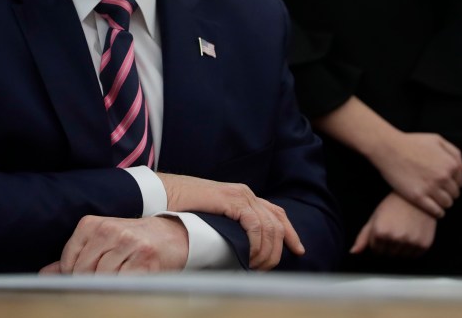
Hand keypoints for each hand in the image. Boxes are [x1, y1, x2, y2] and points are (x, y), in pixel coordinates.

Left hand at [40, 215, 187, 273]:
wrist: (171, 234)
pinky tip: (128, 279)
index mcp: (92, 224)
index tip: (82, 277)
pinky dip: (123, 286)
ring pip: (102, 279)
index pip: (69, 259)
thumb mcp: (100, 241)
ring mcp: (128, 244)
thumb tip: (46, 275)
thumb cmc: (131, 240)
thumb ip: (74, 257)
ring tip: (117, 277)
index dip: (72, 275)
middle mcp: (109, 230)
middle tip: (101, 280)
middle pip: (83, 271)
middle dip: (89, 282)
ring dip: (108, 284)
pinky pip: (123, 283)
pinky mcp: (145, 260)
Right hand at [158, 172, 303, 269]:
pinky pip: (255, 224)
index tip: (298, 250)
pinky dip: (256, 243)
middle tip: (266, 268)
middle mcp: (246, 193)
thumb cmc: (182, 208)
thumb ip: (229, 225)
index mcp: (243, 196)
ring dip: (266, 251)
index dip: (290, 233)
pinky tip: (249, 255)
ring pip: (269, 226)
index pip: (276, 213)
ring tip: (255, 266)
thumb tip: (241, 247)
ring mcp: (240, 195)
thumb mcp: (213, 217)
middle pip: (278, 222)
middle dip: (278, 249)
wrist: (163, 192)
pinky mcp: (231, 200)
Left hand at [351, 192, 436, 257]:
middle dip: (388, 246)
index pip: (375, 250)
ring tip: (403, 233)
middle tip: (394, 231)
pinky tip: (412, 236)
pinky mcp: (423, 245)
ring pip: (401, 257)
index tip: (384, 231)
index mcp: (380, 232)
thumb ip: (363, 237)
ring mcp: (410, 242)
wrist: (417, 198)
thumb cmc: (393, 206)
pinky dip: (412, 250)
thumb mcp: (374, 217)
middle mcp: (395, 238)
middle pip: (388, 255)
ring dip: (400, 249)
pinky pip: (414, 256)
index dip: (379, 241)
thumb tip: (354, 252)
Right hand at [369, 132, 461, 217]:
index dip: (451, 184)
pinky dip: (437, 212)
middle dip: (447, 193)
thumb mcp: (436, 140)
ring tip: (433, 199)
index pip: (460, 183)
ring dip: (442, 203)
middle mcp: (444, 177)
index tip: (442, 183)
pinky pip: (436, 211)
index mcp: (450, 164)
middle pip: (454, 194)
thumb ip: (454, 153)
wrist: (387, 148)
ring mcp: (431, 188)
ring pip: (447, 204)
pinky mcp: (418, 197)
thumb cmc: (410, 142)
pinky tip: (433, 209)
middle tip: (436, 190)